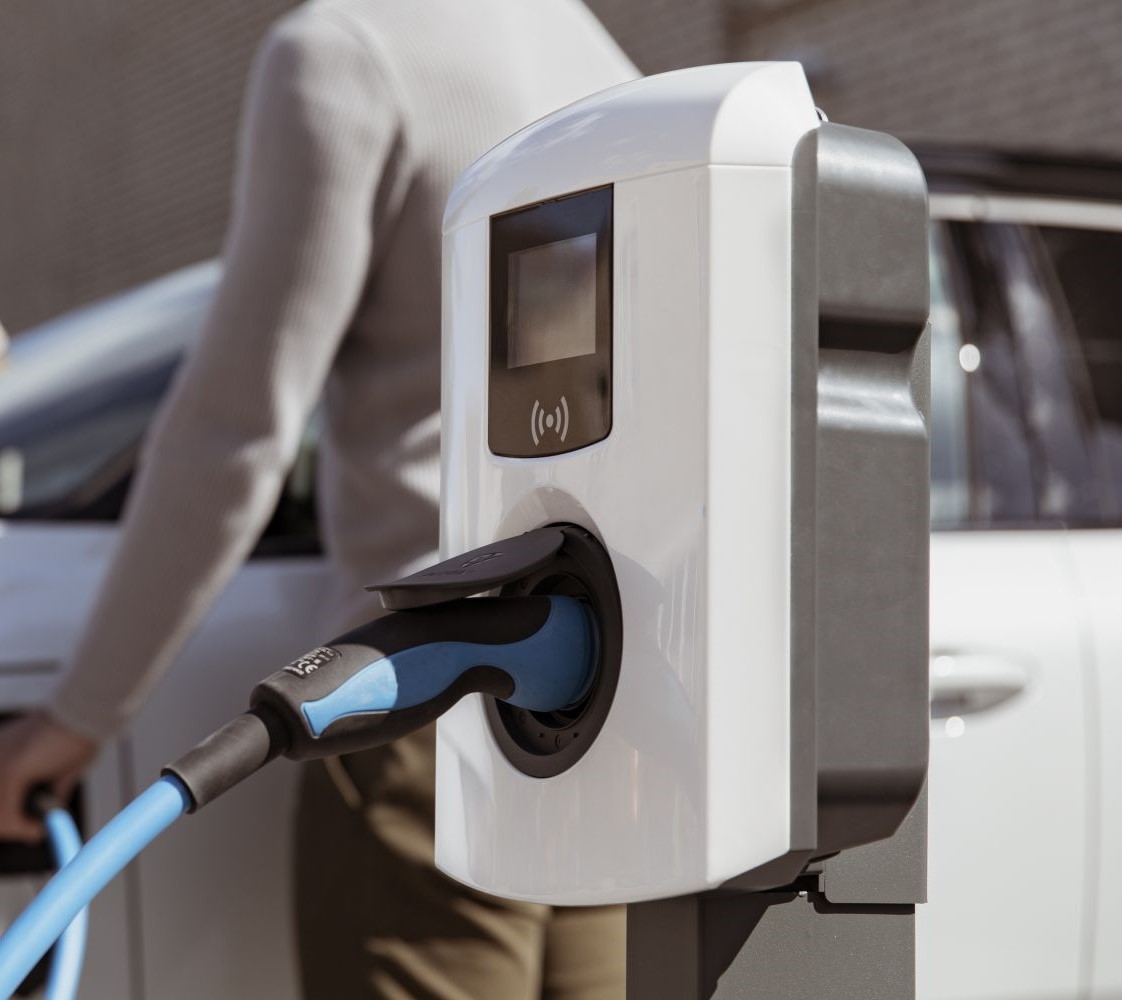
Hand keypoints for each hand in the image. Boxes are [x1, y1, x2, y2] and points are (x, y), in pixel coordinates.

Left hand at [0, 712, 97, 841]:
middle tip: (34, 832)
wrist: (88, 714)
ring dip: (17, 829)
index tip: (30, 825)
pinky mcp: (10, 771)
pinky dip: (23, 829)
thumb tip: (53, 810)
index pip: (1, 792)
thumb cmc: (80, 733)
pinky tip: (39, 830)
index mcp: (3, 748)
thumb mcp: (61, 766)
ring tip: (37, 832)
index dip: (10, 813)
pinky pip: (7, 815)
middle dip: (12, 824)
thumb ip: (52, 787)